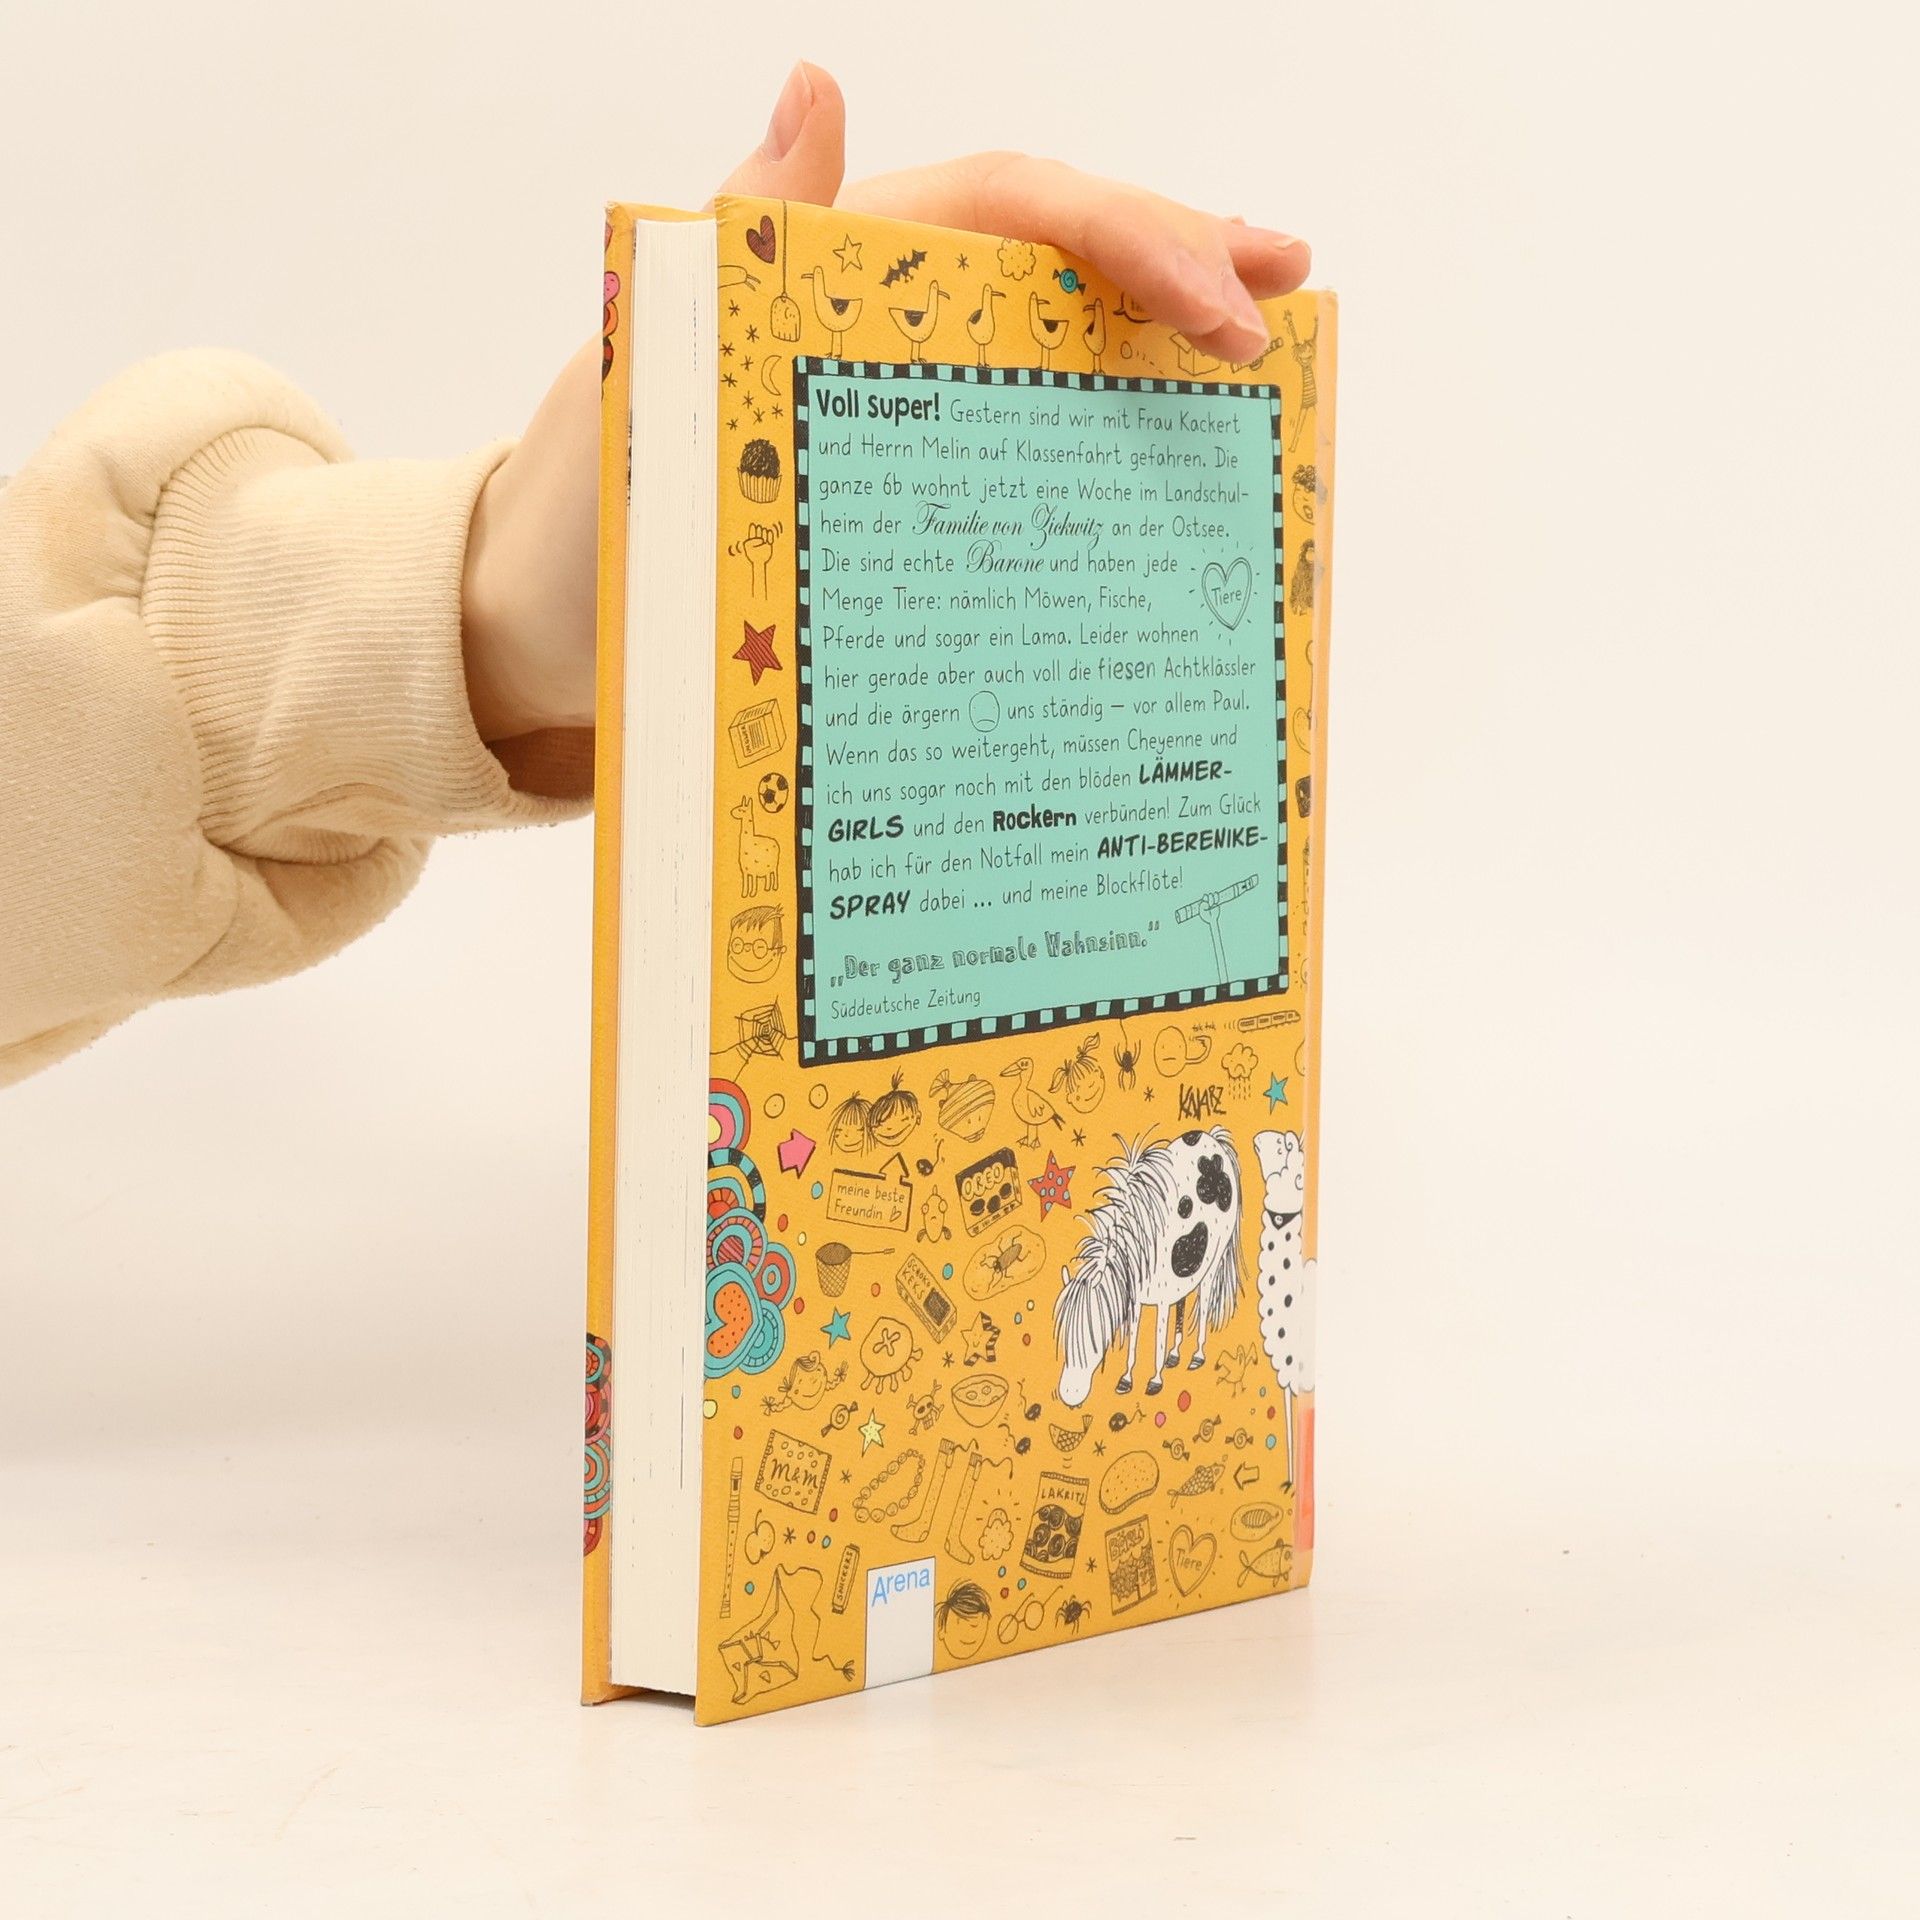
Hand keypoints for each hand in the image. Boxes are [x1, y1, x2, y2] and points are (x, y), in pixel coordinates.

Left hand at [461, 61, 1311, 744]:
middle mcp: (869, 326)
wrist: (528, 646)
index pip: (1005, 209)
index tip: (1222, 307)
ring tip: (1258, 351)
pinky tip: (1158, 464)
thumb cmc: (573, 520)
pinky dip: (1090, 441)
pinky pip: (1009, 445)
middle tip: (1285, 290)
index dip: (1124, 237)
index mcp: (821, 274)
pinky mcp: (892, 492)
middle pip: (1048, 258)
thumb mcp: (643, 381)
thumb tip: (812, 88)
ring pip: (1042, 343)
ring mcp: (887, 408)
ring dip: (1151, 335)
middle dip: (1173, 260)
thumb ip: (738, 246)